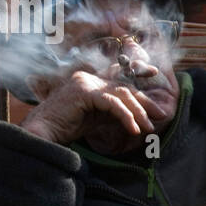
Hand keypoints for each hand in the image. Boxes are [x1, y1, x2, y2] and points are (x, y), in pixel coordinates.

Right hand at [21, 70, 166, 147]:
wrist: (44, 133)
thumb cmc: (67, 127)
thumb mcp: (97, 118)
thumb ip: (114, 113)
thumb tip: (137, 117)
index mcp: (90, 81)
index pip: (118, 75)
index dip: (137, 71)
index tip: (154, 71)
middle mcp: (88, 77)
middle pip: (124, 87)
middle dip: (145, 101)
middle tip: (161, 114)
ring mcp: (85, 82)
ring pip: (121, 95)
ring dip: (138, 113)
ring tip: (148, 128)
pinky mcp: (84, 92)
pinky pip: (112, 103)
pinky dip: (126, 116)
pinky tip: (134, 129)